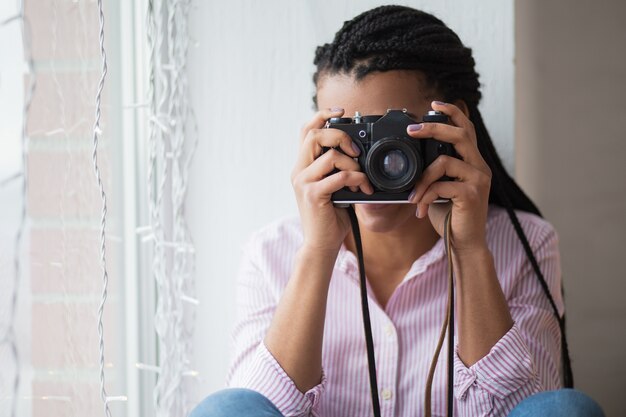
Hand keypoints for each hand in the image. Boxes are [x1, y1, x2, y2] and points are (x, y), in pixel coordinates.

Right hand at [291, 108, 373, 252]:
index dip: (321, 115)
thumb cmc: (330, 217)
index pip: (306, 130)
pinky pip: (339, 176)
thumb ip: (337, 168)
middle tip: (356, 150)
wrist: (321, 244)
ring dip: (353, 164)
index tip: (340, 111)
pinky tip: (363, 188)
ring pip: (330, 156)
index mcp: (302, 167)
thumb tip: (358, 151)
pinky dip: (356, 179)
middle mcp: (299, 172)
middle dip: (340, 135)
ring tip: (362, 177)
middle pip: (314, 135)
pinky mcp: (313, 195)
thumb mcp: (333, 187)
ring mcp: (303, 183)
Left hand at [407, 101, 491, 252]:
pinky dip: (425, 195)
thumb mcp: (440, 189)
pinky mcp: (472, 194)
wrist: (464, 244)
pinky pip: (441, 185)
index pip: (466, 129)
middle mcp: (480, 167)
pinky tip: (420, 209)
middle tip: (412, 129)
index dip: (452, 113)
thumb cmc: (451, 216)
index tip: (434, 104)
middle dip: (433, 128)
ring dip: (422, 178)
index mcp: (473, 163)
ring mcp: (478, 180)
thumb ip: (435, 172)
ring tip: (413, 196)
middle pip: (459, 135)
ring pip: (445, 162)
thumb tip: (412, 159)